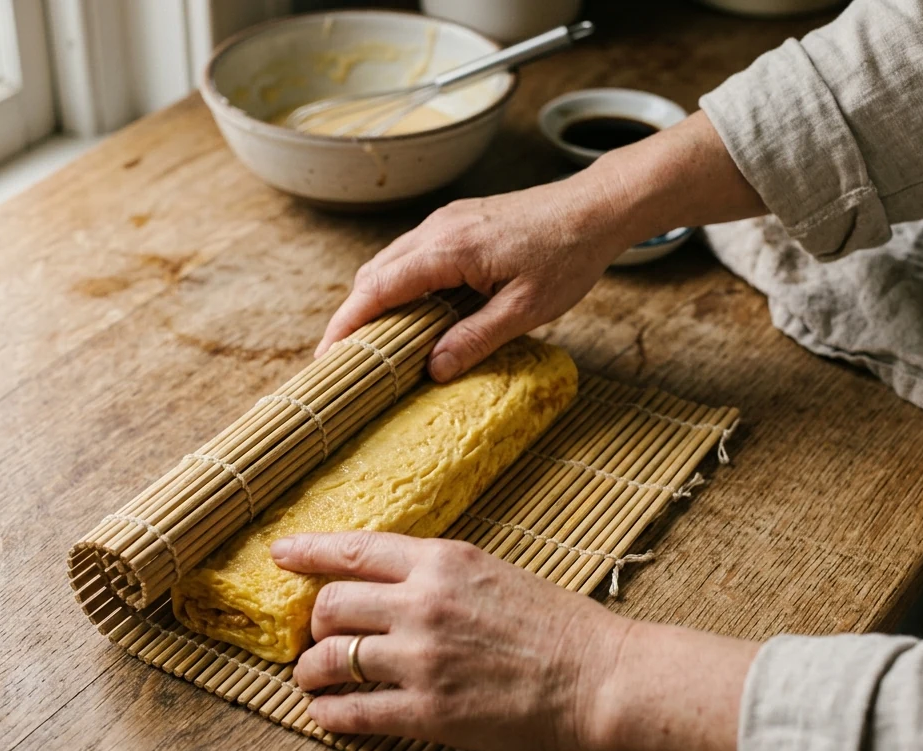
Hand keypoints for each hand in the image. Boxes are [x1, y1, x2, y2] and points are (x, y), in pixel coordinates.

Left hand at [271, 531, 630, 750]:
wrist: (597, 677)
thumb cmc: (554, 623)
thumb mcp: (492, 571)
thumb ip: (435, 572)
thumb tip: (384, 581)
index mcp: (442, 561)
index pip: (354, 549)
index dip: (308, 551)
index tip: (280, 554)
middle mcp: (423, 604)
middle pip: (330, 606)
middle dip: (313, 623)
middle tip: (316, 638)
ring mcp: (422, 659)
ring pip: (331, 659)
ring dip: (310, 671)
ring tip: (311, 678)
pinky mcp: (428, 712)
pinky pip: (352, 712)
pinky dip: (328, 715)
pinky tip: (327, 715)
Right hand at [315, 112, 766, 382]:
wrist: (594, 209)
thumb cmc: (567, 257)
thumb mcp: (527, 309)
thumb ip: (477, 338)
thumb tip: (434, 369)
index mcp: (450, 249)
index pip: (380, 288)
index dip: (348, 323)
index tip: (328, 354)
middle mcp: (438, 228)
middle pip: (374, 273)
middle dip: (351, 315)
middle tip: (340, 358)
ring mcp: (445, 221)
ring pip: (388, 261)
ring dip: (372, 299)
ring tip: (366, 341)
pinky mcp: (456, 222)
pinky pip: (409, 254)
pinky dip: (395, 284)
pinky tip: (404, 312)